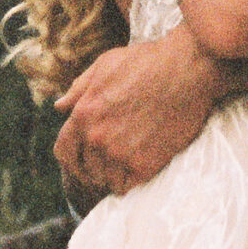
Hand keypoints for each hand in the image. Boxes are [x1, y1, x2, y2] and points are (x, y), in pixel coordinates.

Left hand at [53, 29, 223, 195]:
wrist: (188, 69)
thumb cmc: (147, 61)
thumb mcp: (105, 65)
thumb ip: (79, 88)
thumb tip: (59, 107)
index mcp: (84, 114)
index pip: (63, 151)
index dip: (72, 156)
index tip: (83, 157)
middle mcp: (97, 137)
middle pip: (85, 169)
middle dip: (94, 164)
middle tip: (112, 156)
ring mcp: (120, 154)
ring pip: (105, 180)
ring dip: (112, 173)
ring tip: (127, 160)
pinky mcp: (144, 165)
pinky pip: (126, 187)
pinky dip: (129, 181)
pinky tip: (138, 166)